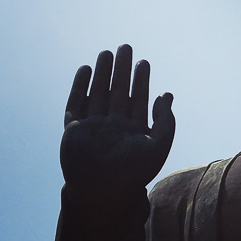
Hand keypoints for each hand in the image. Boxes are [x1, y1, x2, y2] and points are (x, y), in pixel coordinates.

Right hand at [60, 45, 174, 191]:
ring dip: (102, 73)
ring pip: (97, 93)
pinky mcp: (74, 130)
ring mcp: (93, 127)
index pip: (138, 99)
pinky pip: (75, 104)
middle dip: (122, 70)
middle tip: (125, 47)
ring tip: (106, 53)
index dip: (141, 80)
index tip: (144, 62)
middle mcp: (113, 126)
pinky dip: (79, 87)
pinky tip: (85, 70)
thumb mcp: (158, 147)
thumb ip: (165, 122)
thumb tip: (166, 95)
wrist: (104, 192)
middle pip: (117, 91)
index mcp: (133, 130)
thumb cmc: (133, 174)